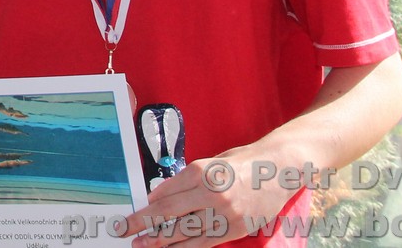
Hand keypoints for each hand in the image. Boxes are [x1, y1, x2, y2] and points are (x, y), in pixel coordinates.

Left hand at [127, 149, 296, 247]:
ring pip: (184, 231)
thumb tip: (161, 196)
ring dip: (160, 240)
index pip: (164, 192)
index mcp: (200, 171)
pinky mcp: (235, 229)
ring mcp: (224, 213)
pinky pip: (205, 242)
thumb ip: (188, 180)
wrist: (279, 169)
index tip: (132, 210)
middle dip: (142, 223)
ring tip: (142, 244)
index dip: (146, 204)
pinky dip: (184, 247)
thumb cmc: (241, 162)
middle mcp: (210, 192)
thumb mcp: (210, 163)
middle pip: (168, 212)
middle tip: (123, 229)